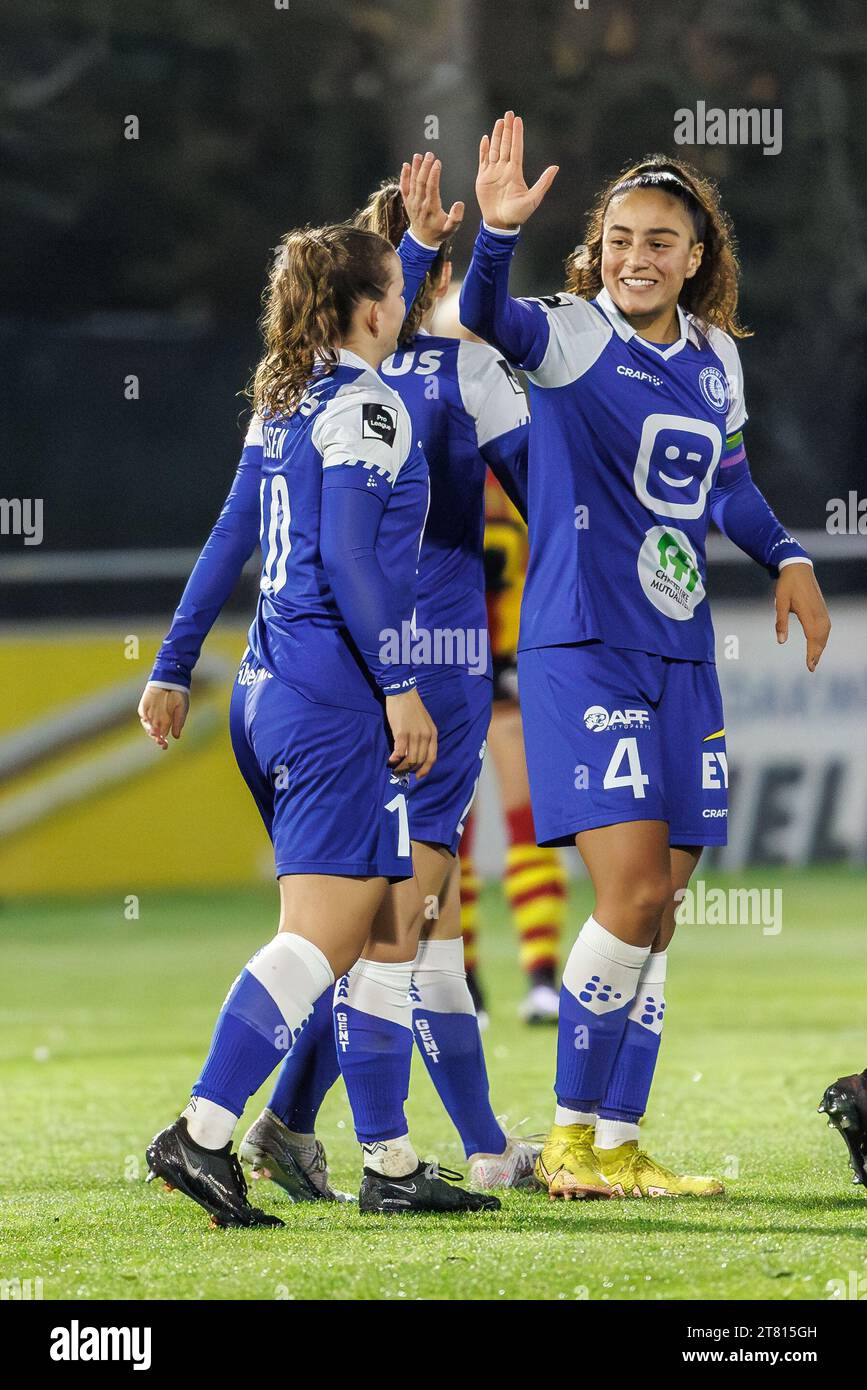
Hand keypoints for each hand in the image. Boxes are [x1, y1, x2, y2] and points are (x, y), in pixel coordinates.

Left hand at [138, 684, 189, 749]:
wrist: (172, 680)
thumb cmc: (179, 695)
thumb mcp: (182, 710)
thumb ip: (178, 723)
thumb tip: (176, 737)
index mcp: (167, 721)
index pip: (163, 735)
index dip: (163, 742)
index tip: (165, 746)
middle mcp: (158, 718)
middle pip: (155, 733)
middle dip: (157, 738)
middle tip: (159, 741)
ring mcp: (150, 712)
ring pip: (148, 726)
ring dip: (151, 731)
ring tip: (154, 733)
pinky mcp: (144, 706)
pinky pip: (143, 715)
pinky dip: (145, 721)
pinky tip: (149, 724)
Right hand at [385, 688, 436, 778]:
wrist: (403, 694)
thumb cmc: (412, 708)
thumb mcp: (424, 723)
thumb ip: (423, 738)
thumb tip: (415, 754)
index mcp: (433, 734)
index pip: (432, 758)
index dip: (425, 770)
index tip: (419, 776)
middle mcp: (425, 736)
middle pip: (420, 760)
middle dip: (411, 769)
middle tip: (403, 772)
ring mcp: (414, 735)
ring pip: (410, 759)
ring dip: (402, 766)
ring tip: (396, 768)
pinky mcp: (402, 733)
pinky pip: (399, 752)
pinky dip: (395, 759)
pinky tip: (391, 761)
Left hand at [400, 152, 463, 247]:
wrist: (423, 240)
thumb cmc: (438, 232)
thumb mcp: (451, 228)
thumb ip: (456, 217)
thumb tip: (460, 204)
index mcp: (431, 208)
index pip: (432, 187)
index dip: (434, 174)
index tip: (437, 163)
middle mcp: (420, 203)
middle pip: (421, 181)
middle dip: (425, 167)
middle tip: (429, 155)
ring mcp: (412, 202)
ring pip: (412, 182)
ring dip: (415, 168)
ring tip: (418, 156)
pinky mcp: (408, 201)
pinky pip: (404, 187)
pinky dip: (404, 176)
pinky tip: (405, 166)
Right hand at [476, 110, 557, 230]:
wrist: (501, 224)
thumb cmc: (518, 214)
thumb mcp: (534, 198)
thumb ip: (544, 182)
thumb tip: (555, 167)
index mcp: (515, 172)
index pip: (516, 148)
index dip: (517, 134)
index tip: (518, 120)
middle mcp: (504, 169)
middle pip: (505, 145)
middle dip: (507, 129)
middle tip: (509, 113)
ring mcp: (493, 172)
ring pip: (494, 149)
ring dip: (496, 135)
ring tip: (499, 121)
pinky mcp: (483, 178)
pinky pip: (482, 160)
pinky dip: (483, 149)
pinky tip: (485, 138)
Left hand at [774, 563, 829, 670]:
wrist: (798, 568)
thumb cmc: (787, 585)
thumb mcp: (780, 603)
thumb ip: (781, 622)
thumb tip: (781, 641)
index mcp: (808, 613)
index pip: (812, 638)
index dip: (811, 653)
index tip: (810, 665)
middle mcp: (818, 613)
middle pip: (821, 638)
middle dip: (817, 653)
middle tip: (812, 667)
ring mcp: (822, 610)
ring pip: (825, 633)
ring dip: (821, 646)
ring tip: (815, 658)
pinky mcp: (822, 607)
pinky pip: (826, 626)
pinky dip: (823, 637)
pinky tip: (820, 643)